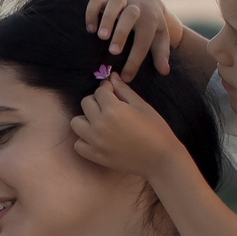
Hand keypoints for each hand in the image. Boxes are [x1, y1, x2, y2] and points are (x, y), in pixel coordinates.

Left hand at [72, 77, 187, 179]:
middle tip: (108, 106)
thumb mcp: (142, 106)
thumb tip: (112, 77)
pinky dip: (84, 140)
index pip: (99, 91)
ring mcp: (95, 142)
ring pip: (76, 122)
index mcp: (113, 109)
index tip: (113, 92)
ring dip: (86, 119)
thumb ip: (123, 90)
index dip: (107, 89)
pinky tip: (97, 138)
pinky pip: (78, 144)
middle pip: (85, 103)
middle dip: (96, 101)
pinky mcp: (95, 156)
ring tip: (100, 122)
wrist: (160, 159)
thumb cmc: (155, 130)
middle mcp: (100, 124)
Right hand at [85, 0, 185, 80]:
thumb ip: (162, 54)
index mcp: (151, 18)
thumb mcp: (161, 38)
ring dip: (107, 19)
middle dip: (121, 32)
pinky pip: (97, 0)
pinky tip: (90, 29)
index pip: (144, 39)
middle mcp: (137, 6)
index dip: (135, 59)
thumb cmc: (151, 25)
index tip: (126, 77)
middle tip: (113, 51)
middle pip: (130, 15)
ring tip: (100, 37)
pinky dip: (91, 12)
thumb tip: (164, 71)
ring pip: (114, 3)